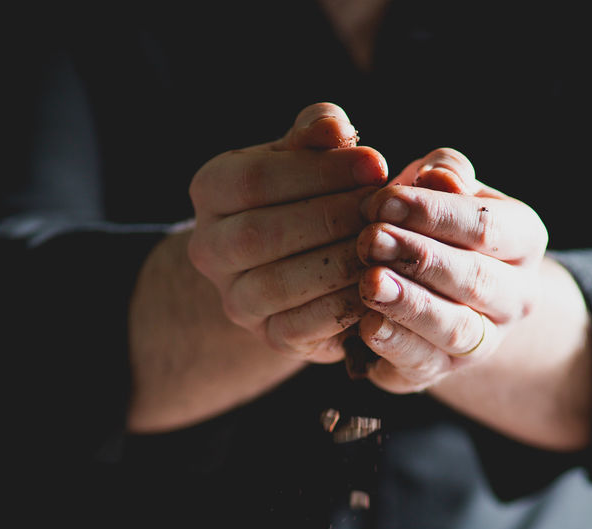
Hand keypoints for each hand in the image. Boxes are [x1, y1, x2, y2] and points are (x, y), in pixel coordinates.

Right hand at [187, 103, 387, 362]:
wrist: (299, 262)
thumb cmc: (309, 193)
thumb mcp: (310, 154)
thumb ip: (319, 133)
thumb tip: (334, 129)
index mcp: (211, 190)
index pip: (256, 179)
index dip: (320, 172)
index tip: (376, 164)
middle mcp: (209, 248)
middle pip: (260, 234)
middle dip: (330, 219)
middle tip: (382, 210)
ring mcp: (234, 299)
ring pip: (275, 285)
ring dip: (335, 264)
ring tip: (382, 246)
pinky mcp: (267, 336)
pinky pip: (296, 328)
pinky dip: (338, 307)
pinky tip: (375, 286)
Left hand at [354, 148, 547, 391]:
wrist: (432, 289)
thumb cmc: (433, 224)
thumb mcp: (441, 189)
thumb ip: (443, 174)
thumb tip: (437, 177)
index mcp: (524, 240)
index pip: (485, 226)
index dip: (433, 213)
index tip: (382, 202)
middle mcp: (516, 296)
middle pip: (474, 278)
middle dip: (419, 257)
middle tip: (369, 240)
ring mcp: (484, 341)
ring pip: (454, 326)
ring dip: (409, 304)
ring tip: (370, 283)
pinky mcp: (443, 371)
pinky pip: (424, 362)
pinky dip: (395, 344)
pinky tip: (367, 324)